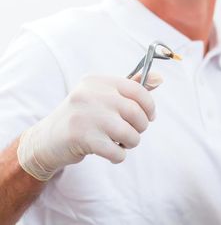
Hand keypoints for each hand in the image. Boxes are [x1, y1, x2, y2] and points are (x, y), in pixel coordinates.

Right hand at [17, 73, 161, 180]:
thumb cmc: (84, 116)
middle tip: (134, 132)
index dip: (149, 106)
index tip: (149, 116)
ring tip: (122, 143)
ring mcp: (84, 116)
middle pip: (136, 112)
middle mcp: (90, 95)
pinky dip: (119, 156)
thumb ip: (131, 88)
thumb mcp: (103, 96)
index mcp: (97, 81)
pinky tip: (112, 153)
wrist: (47, 140)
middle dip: (141, 127)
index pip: (137, 90)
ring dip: (131, 142)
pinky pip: (116, 151)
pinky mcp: (80, 138)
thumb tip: (160, 78)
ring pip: (129, 133)